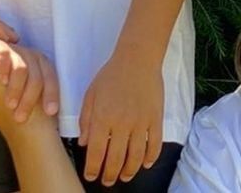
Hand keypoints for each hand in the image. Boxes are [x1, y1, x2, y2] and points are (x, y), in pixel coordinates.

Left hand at [78, 50, 163, 185]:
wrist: (137, 58)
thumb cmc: (111, 74)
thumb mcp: (91, 95)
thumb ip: (86, 120)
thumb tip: (84, 143)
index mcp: (103, 118)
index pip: (97, 152)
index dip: (93, 168)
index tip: (91, 175)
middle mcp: (122, 124)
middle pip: (116, 159)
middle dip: (110, 175)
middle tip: (107, 182)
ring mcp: (141, 122)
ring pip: (136, 156)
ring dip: (130, 170)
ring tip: (125, 176)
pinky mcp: (156, 118)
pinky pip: (155, 143)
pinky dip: (151, 157)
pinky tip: (146, 164)